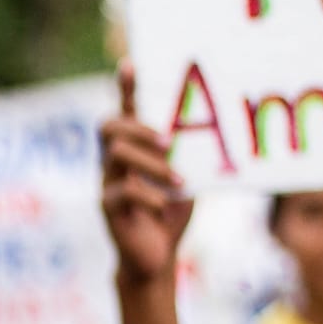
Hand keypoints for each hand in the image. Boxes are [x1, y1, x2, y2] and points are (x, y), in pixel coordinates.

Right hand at [101, 64, 193, 285]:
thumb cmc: (171, 212)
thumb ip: (189, 155)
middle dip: (138, 127)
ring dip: (151, 164)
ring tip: (178, 180)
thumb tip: (214, 128)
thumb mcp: (186, 176)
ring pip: (116, 155)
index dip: (126, 88)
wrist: (156, 258)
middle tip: (169, 141)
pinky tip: (164, 205)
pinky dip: (147, 195)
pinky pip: (121, 192)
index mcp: (133, 150)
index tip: (130, 64)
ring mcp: (108, 183)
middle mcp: (114, 162)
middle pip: (109, 127)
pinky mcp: (108, 208)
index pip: (126, 111)